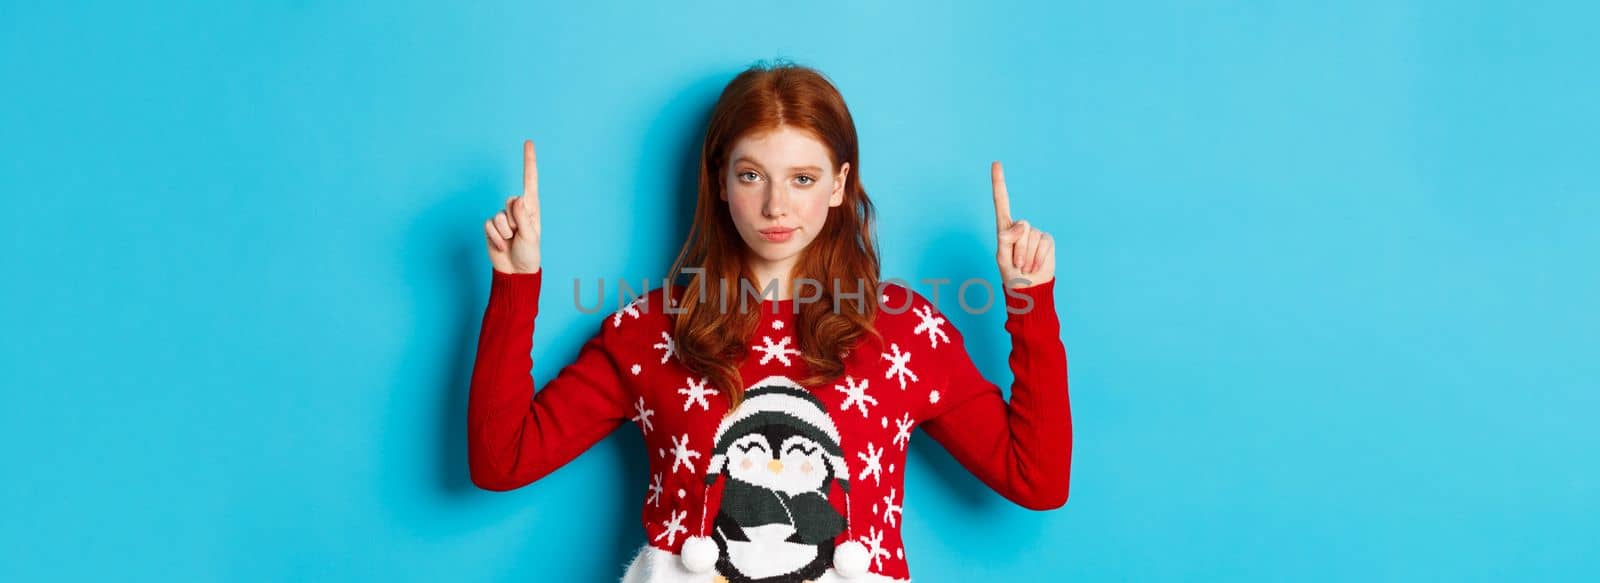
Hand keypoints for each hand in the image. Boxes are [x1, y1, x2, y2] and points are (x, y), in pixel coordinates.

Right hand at [485, 140, 542, 274]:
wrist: (515, 271)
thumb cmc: (529, 254)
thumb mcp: (531, 236)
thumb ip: (524, 217)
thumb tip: (517, 198)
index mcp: (532, 207)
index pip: (530, 180)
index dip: (528, 161)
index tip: (528, 142)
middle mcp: (517, 209)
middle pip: (510, 201)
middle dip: (514, 221)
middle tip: (519, 235)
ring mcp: (503, 217)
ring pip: (498, 216)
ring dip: (505, 233)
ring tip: (511, 242)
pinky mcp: (491, 226)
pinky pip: (489, 225)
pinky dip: (496, 238)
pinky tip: (502, 246)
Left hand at [991, 161, 1054, 288]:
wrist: (1028, 289)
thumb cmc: (1011, 274)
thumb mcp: (1002, 257)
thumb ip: (1006, 239)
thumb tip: (1021, 225)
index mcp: (1005, 228)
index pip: (1001, 201)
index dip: (999, 182)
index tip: (996, 163)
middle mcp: (1021, 227)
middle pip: (1020, 228)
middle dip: (1017, 249)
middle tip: (1016, 263)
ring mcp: (1035, 233)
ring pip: (1031, 238)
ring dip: (1026, 257)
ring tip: (1024, 266)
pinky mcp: (1047, 240)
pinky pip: (1043, 244)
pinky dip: (1037, 258)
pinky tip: (1034, 266)